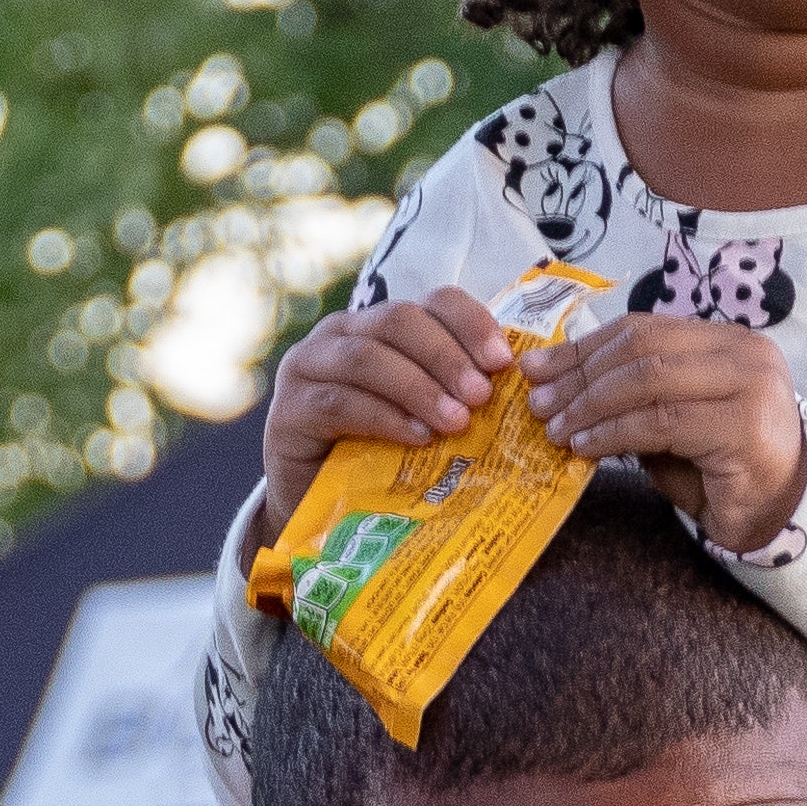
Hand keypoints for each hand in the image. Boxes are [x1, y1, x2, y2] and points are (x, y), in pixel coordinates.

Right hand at [258, 284, 510, 533]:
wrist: (317, 504)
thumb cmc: (381, 454)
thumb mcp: (425, 415)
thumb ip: (456, 392)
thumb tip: (517, 386)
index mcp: (382, 325)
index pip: (433, 300)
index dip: (471, 323)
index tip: (502, 361)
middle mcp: (342, 333)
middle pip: (399, 320)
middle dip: (447, 356)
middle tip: (481, 396)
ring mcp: (308, 367)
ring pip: (368, 357)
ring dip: (418, 387)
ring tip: (455, 421)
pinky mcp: (289, 409)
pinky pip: (340, 402)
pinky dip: (384, 418)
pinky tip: (416, 438)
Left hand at [530, 313, 806, 555]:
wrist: (776, 516)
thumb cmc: (718, 471)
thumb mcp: (667, 422)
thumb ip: (628, 396)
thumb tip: (553, 381)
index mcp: (726, 340)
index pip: (643, 329)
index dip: (584, 347)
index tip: (537, 369)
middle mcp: (745, 352)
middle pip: (642, 348)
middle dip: (580, 375)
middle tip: (539, 403)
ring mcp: (750, 385)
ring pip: (648, 380)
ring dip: (591, 405)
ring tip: (556, 429)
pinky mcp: (744, 426)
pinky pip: (660, 422)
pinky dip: (614, 432)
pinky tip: (585, 447)